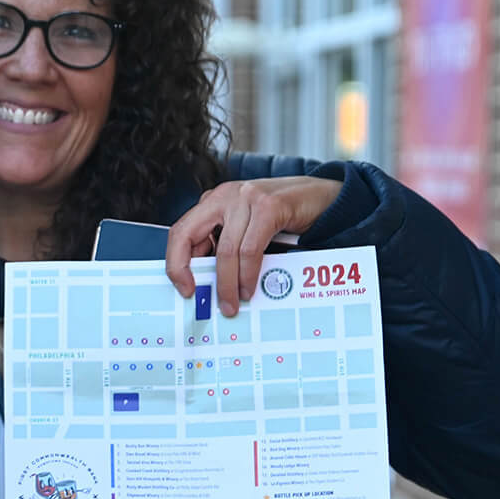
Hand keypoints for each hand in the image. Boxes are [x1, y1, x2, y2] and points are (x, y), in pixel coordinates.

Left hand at [166, 176, 341, 316]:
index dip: (176, 262)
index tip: (184, 287)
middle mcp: (225, 196)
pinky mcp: (269, 206)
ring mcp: (246, 198)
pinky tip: (249, 287)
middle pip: (189, 236)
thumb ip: (226, 247)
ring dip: (228, 283)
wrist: (323, 198)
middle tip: (202, 299)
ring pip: (225, 250)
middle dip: (191, 273)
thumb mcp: (246, 229)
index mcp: (214, 201)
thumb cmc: (283, 216)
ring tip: (233, 302)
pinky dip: (248, 273)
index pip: (180, 232)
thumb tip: (208, 283)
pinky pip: (250, 249)